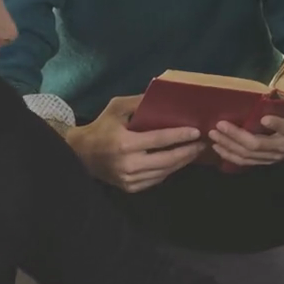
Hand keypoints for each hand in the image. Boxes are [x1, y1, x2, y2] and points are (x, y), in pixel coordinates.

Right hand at [68, 95, 205, 192]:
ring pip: (164, 172)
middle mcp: (129, 164)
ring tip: (194, 152)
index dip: (180, 136)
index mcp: (125, 143)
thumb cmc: (101, 127)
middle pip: (167, 160)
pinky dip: (169, 171)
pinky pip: (156, 180)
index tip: (196, 132)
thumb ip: (139, 102)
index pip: (159, 140)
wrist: (80, 153)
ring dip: (182, 162)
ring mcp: (130, 179)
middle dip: (187, 152)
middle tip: (202, 144)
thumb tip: (163, 96)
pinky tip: (178, 162)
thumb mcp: (116, 108)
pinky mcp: (130, 187)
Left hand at [210, 64, 283, 166]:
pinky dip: (231, 156)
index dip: (277, 126)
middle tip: (221, 125)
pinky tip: (217, 147)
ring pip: (250, 155)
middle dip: (238, 137)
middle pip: (261, 146)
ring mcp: (275, 155)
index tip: (264, 118)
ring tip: (214, 134)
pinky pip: (247, 162)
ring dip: (230, 146)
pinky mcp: (267, 159)